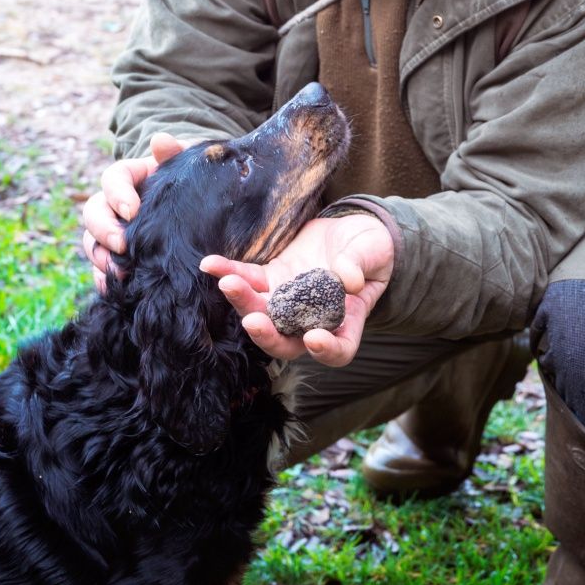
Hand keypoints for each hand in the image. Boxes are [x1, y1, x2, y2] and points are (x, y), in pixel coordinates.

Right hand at [81, 132, 185, 288]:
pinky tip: (118, 289)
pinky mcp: (118, 256)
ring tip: (120, 272)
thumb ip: (175, 152)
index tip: (132, 210)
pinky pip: (101, 269)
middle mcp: (113, 203)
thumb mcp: (187, 163)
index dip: (117, 194)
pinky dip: (104, 279)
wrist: (197, 203)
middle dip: (103, 230)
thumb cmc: (190, 179)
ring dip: (101, 258)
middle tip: (122, 245)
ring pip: (92, 242)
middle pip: (93, 212)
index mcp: (128, 176)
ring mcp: (112, 231)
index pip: (112, 178)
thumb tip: (160, 141)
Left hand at [200, 214, 394, 366]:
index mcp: (347, 321)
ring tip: (227, 283)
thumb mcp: (374, 252)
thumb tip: (349, 278)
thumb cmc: (371, 249)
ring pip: (261, 313)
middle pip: (285, 341)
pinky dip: (229, 273)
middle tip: (253, 320)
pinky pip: (248, 281)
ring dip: (242, 301)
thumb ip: (361, 264)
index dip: (326, 351)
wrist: (352, 233)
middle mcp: (312, 320)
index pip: (338, 350)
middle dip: (266, 334)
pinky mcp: (271, 280)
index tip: (314, 338)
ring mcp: (288, 302)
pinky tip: (210, 264)